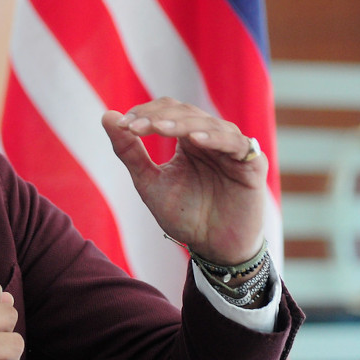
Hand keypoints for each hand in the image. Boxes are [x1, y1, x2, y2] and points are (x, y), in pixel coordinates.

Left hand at [101, 97, 267, 264]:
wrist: (214, 248)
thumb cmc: (185, 215)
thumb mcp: (149, 182)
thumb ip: (129, 152)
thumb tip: (107, 116)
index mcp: (187, 139)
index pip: (167, 111)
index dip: (145, 113)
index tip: (123, 125)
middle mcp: (211, 138)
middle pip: (185, 112)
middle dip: (158, 117)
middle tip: (134, 126)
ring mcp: (233, 149)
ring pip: (209, 124)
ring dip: (182, 124)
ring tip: (159, 128)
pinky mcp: (252, 165)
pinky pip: (236, 145)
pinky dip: (216, 139)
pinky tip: (195, 140)